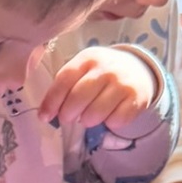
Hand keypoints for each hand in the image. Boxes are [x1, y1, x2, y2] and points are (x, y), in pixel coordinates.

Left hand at [40, 47, 157, 131]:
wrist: (137, 69)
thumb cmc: (101, 73)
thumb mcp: (82, 70)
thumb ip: (65, 86)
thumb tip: (46, 114)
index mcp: (87, 59)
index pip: (64, 80)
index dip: (51, 101)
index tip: (44, 117)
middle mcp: (106, 69)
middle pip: (79, 98)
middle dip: (68, 114)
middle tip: (68, 118)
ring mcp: (123, 83)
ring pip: (95, 113)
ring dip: (87, 120)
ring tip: (88, 116)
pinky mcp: (137, 99)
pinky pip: (116, 121)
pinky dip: (109, 124)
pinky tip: (109, 115)